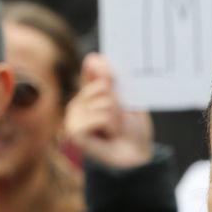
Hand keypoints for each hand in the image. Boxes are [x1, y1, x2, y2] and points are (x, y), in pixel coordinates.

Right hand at [65, 53, 153, 168]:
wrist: (137, 155)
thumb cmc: (131, 128)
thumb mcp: (125, 98)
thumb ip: (108, 78)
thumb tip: (92, 56)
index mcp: (88, 93)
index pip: (92, 69)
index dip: (108, 74)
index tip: (116, 82)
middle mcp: (77, 103)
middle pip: (101, 87)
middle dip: (117, 102)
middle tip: (119, 118)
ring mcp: (73, 118)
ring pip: (103, 103)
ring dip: (116, 117)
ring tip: (115, 129)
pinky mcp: (75, 132)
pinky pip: (100, 117)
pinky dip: (111, 126)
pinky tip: (108, 136)